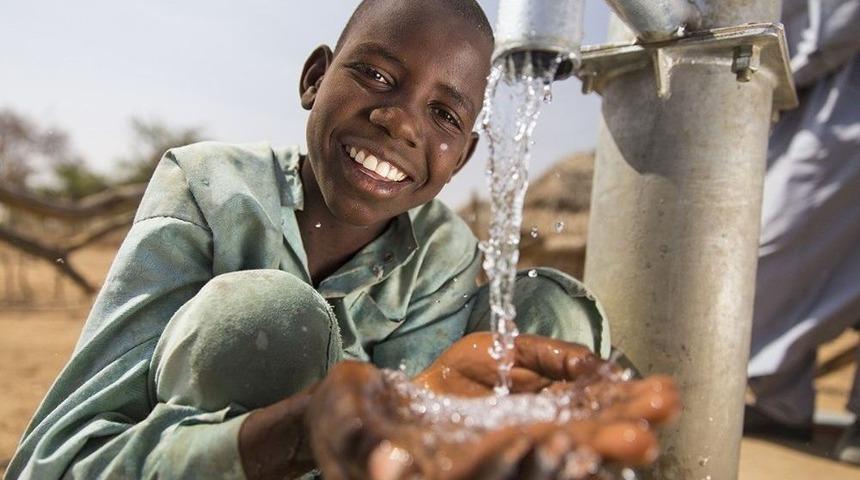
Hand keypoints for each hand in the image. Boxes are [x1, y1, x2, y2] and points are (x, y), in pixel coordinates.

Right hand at [306, 334, 680, 479]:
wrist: (358, 408)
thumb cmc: (346, 422)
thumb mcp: (346, 432)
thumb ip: (365, 447)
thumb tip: (387, 467)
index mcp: (450, 473)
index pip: (500, 476)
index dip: (543, 468)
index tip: (583, 454)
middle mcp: (489, 462)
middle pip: (551, 462)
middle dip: (599, 447)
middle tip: (648, 433)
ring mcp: (506, 437)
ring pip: (569, 432)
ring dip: (614, 418)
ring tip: (664, 400)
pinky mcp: (512, 413)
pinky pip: (560, 405)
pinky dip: (593, 393)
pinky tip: (626, 381)